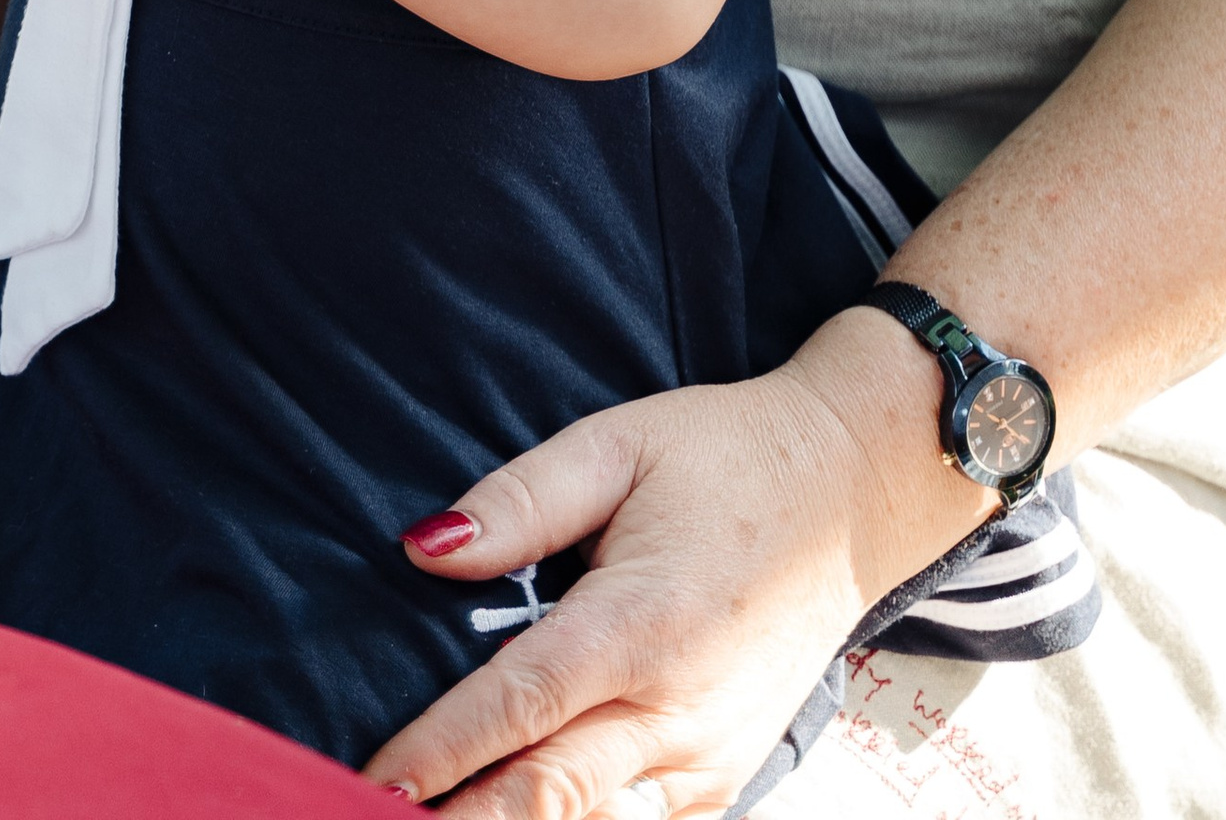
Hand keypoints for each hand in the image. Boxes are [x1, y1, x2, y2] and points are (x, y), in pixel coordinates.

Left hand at [366, 312, 980, 817]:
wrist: (853, 489)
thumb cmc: (725, 456)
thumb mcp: (619, 443)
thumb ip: (520, 500)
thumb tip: (423, 548)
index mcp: (641, 620)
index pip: (516, 707)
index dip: (437, 754)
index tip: (372, 783)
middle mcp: (677, 708)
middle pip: (547, 801)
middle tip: (378, 818)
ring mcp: (707, 754)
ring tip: (443, 819)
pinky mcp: (724, 775)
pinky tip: (522, 817)